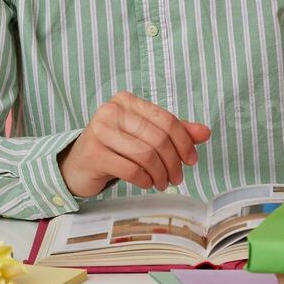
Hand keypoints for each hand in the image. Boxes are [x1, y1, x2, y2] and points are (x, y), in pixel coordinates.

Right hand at [57, 91, 211, 198]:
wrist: (78, 165)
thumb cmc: (115, 148)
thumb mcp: (144, 135)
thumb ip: (174, 132)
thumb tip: (205, 132)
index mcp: (126, 100)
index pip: (166, 119)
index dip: (184, 141)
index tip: (191, 160)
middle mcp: (110, 111)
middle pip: (157, 138)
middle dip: (173, 162)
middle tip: (177, 178)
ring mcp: (99, 131)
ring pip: (145, 155)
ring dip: (160, 174)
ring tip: (163, 183)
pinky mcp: (93, 154)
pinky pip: (130, 169)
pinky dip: (145, 179)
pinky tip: (147, 183)